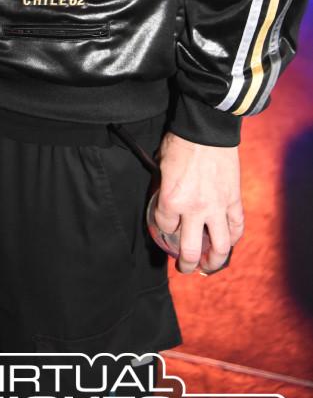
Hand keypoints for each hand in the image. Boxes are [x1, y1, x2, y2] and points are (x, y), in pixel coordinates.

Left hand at [153, 133, 244, 274]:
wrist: (207, 129)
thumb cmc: (180, 143)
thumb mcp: (162, 165)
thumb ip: (163, 187)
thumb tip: (163, 198)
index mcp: (171, 199)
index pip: (164, 226)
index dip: (163, 227)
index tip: (166, 225)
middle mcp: (194, 209)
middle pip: (189, 249)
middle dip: (185, 263)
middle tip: (184, 268)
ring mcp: (216, 207)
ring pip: (219, 246)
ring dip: (214, 261)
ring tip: (209, 266)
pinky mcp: (233, 201)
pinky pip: (236, 227)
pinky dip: (233, 238)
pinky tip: (228, 242)